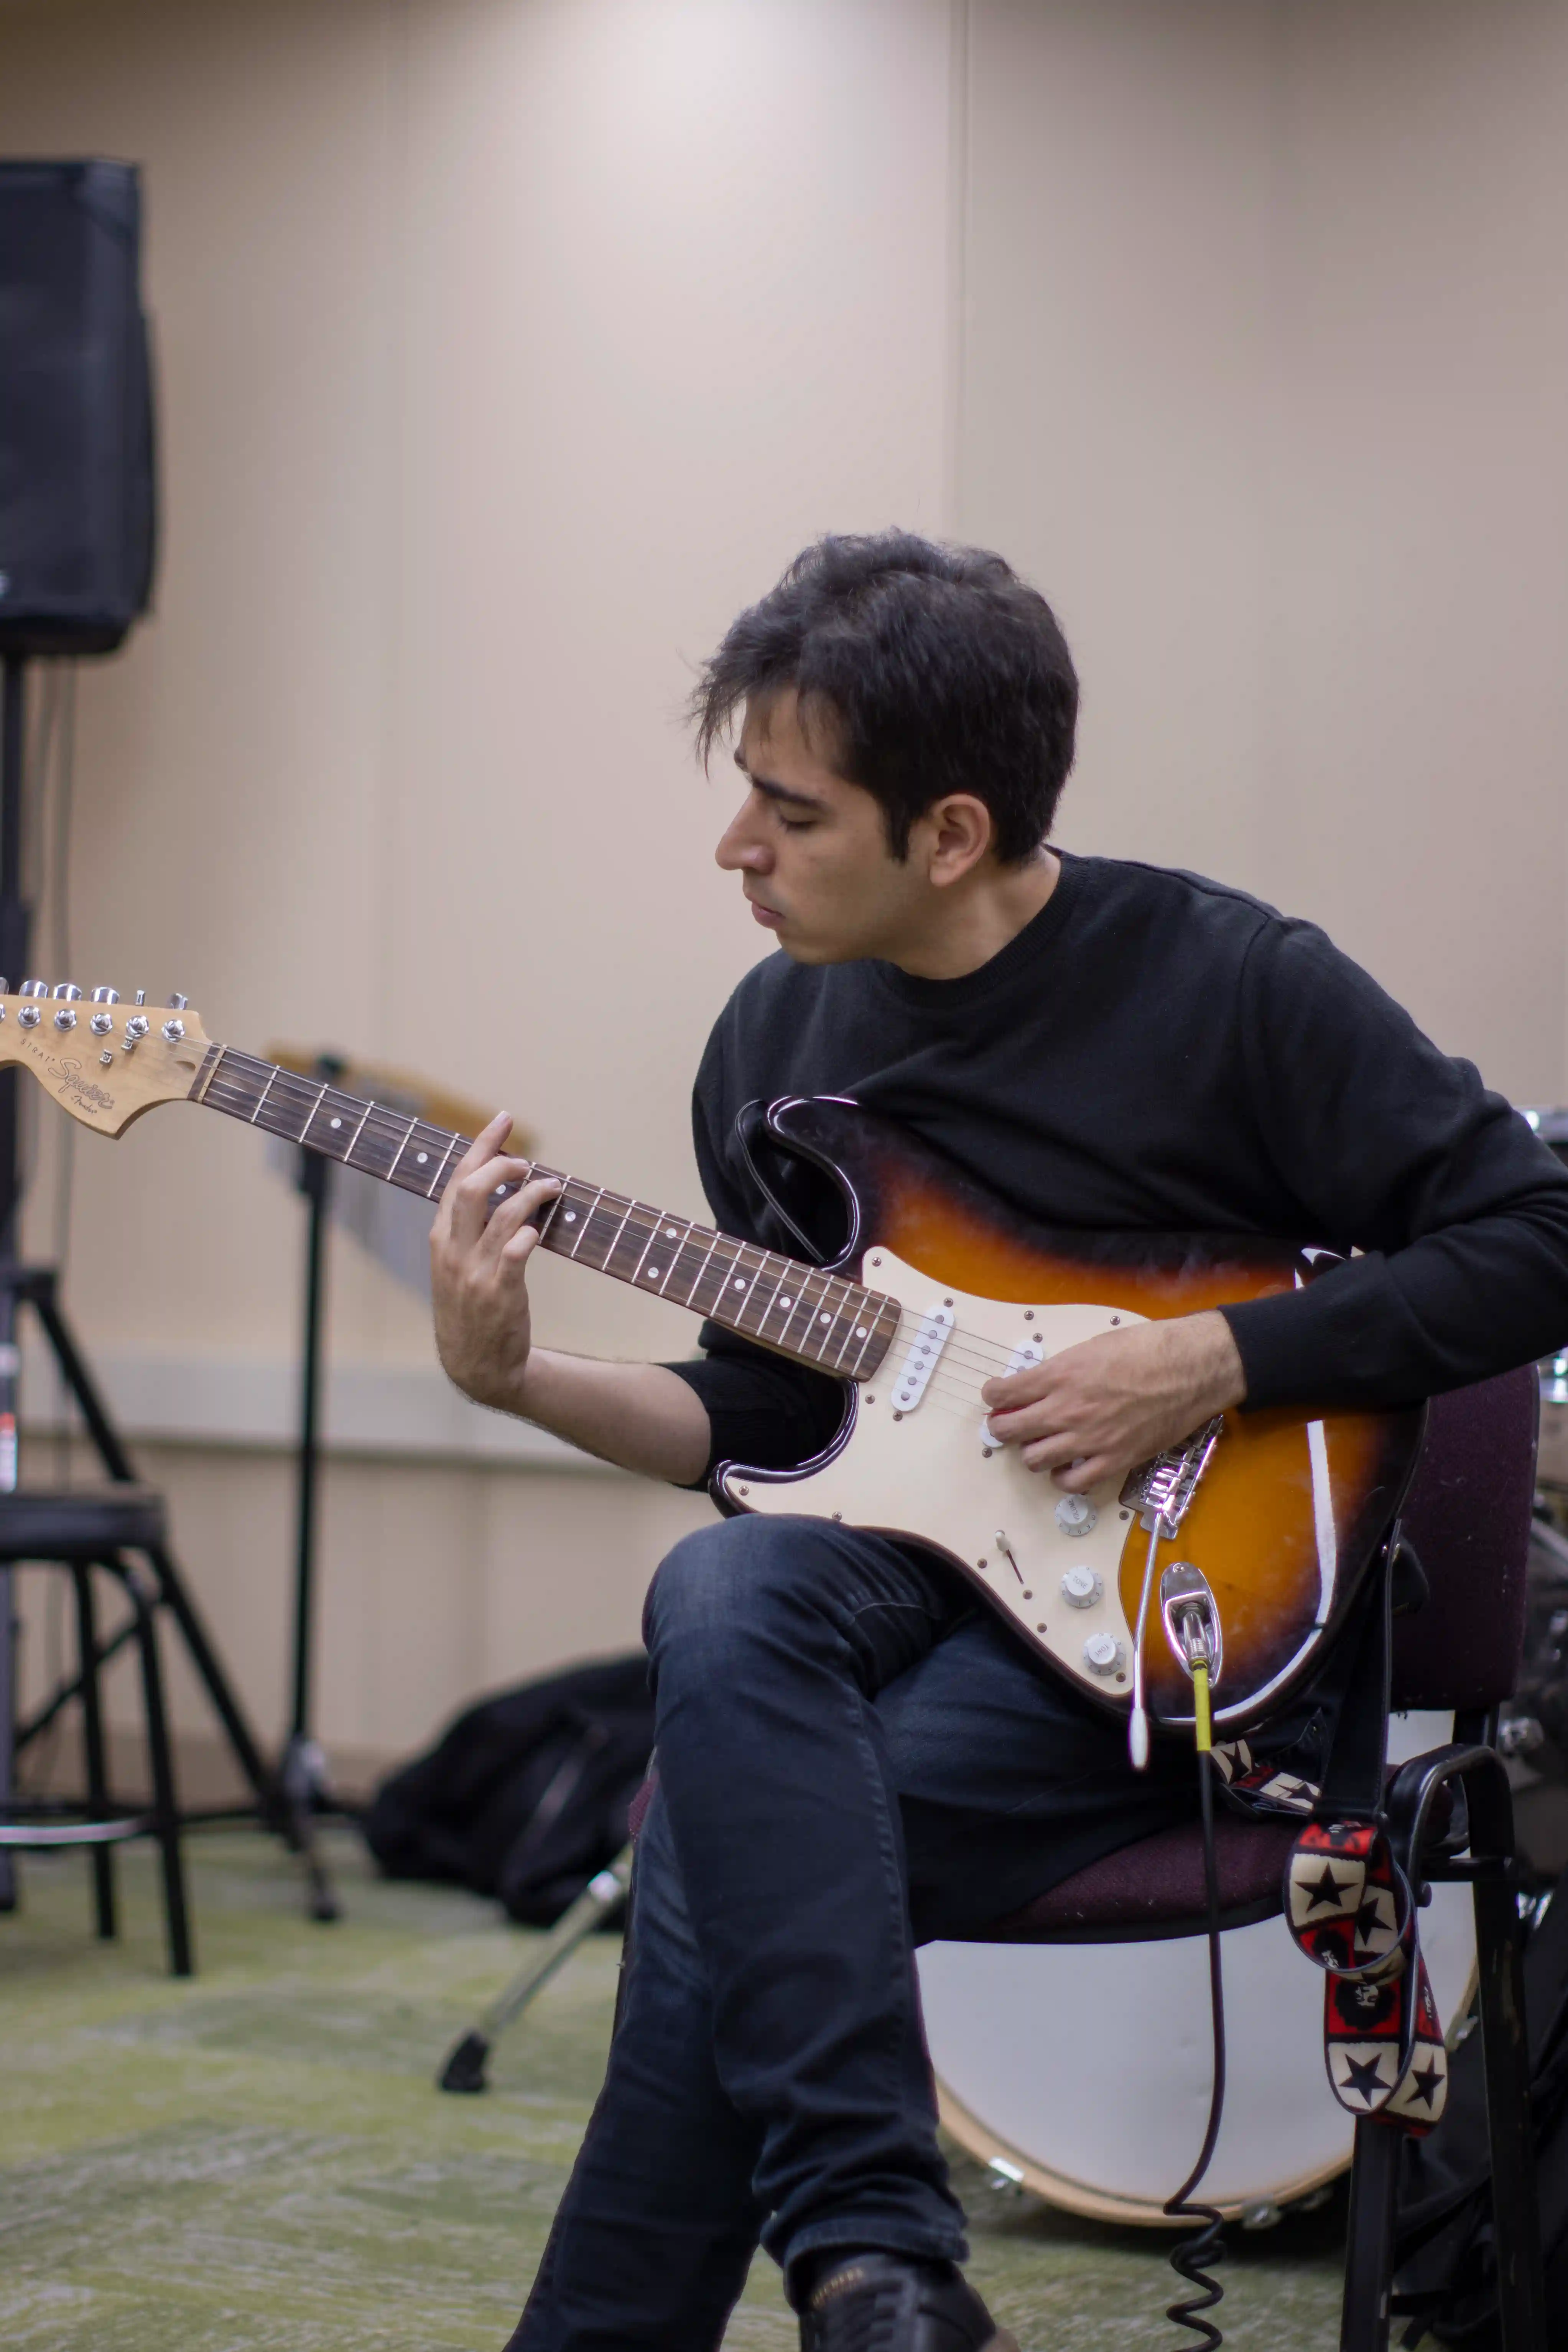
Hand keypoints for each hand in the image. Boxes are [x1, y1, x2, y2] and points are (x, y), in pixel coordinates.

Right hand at [430, 1112, 561, 1413]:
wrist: (476, 1366)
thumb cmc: (470, 1311)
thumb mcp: (454, 1267)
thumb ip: (467, 1230)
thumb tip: (496, 1186)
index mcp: (441, 1240)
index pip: (456, 1180)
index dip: (481, 1146)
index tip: (503, 1120)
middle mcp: (453, 1252)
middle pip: (472, 1188)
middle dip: (501, 1162)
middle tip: (526, 1160)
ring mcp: (475, 1273)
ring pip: (502, 1215)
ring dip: (531, 1193)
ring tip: (552, 1186)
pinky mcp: (499, 1292)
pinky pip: (516, 1252)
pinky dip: (529, 1234)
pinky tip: (540, 1229)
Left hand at [979, 1310, 1245, 1492]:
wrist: (1190, 1368)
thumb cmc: (1146, 1348)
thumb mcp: (1092, 1347)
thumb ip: (1062, 1369)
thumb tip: (1040, 1384)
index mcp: (1059, 1375)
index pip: (1004, 1393)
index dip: (993, 1395)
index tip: (996, 1396)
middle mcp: (1066, 1410)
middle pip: (1009, 1430)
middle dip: (1002, 1426)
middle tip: (1008, 1423)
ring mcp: (1087, 1439)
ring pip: (1033, 1459)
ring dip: (1031, 1451)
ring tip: (1041, 1443)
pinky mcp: (1112, 1461)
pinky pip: (1071, 1482)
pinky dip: (1062, 1476)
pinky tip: (1067, 1465)